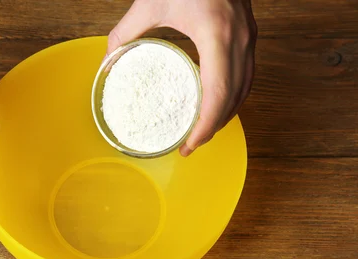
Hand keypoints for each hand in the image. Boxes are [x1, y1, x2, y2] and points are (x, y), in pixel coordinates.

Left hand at [108, 0, 256, 155]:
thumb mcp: (151, 2)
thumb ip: (125, 33)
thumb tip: (107, 62)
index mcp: (216, 35)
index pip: (217, 95)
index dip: (205, 126)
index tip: (189, 145)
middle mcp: (240, 40)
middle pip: (233, 99)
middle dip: (213, 128)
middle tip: (190, 146)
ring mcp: (250, 37)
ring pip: (245, 90)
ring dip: (225, 115)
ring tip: (202, 131)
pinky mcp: (250, 34)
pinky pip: (248, 75)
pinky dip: (234, 96)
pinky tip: (217, 105)